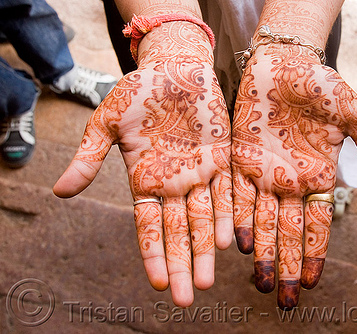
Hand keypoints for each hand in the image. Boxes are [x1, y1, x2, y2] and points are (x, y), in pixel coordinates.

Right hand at [53, 22, 231, 306]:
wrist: (175, 68)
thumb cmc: (139, 91)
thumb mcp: (107, 122)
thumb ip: (88, 158)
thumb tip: (59, 193)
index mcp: (146, 180)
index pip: (149, 227)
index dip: (153, 255)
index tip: (159, 283)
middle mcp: (175, 184)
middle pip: (178, 232)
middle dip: (182, 264)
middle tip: (187, 298)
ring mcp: (200, 173)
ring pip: (204, 219)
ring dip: (206, 250)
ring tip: (208, 280)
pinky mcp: (222, 158)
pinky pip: (227, 191)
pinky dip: (228, 215)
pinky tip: (229, 240)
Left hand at [231, 45, 356, 308]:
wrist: (283, 62)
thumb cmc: (321, 85)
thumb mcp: (353, 115)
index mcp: (318, 176)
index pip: (317, 225)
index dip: (314, 254)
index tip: (313, 282)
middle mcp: (290, 182)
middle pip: (288, 232)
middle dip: (286, 265)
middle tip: (283, 300)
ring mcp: (264, 173)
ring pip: (261, 221)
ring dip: (262, 252)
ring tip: (260, 283)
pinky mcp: (241, 160)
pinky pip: (238, 195)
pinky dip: (238, 219)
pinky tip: (239, 245)